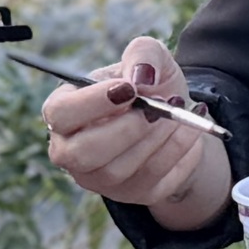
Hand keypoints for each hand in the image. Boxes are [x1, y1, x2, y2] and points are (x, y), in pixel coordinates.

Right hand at [39, 36, 230, 230]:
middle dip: (126, 129)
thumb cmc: (150, 83)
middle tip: (157, 107)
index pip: (60, 113)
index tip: (129, 89)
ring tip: (179, 111)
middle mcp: (72, 150)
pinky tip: (189, 130)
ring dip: (156, 138)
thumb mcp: (149, 56)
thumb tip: (141, 78)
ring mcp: (98, 178)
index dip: (93, 103)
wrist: (175, 116)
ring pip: (119, 170)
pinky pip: (151, 180)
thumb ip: (143, 54)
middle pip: (82, 153)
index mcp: (65, 110)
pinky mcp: (130, 194)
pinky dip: (176, 151)